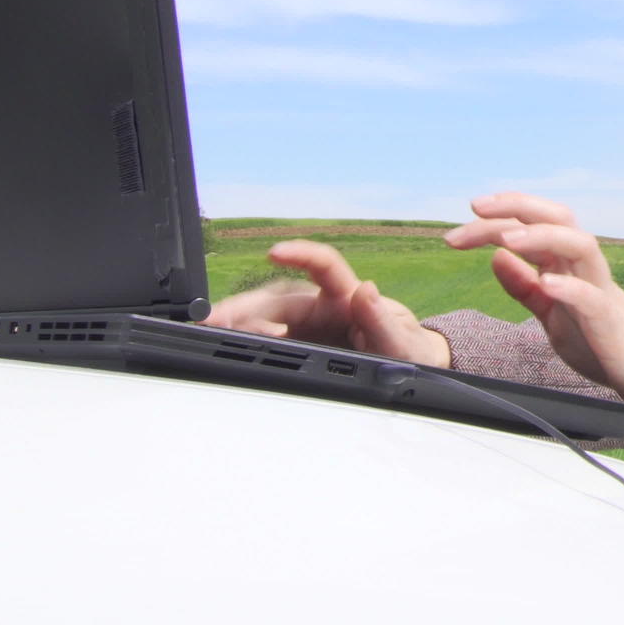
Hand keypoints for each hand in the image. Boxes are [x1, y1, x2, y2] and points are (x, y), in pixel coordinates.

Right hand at [201, 240, 451, 367]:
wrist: (410, 372)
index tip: (275, 252)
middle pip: (281, 298)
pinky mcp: (300, 347)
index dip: (299, 254)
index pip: (324, 265)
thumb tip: (367, 289)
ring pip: (267, 317)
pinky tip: (229, 347)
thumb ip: (383, 320)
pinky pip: (268, 340)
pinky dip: (246, 342)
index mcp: (350, 298)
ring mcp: (309, 328)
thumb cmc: (410, 350)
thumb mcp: (403, 342)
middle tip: (219, 317)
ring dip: (238, 320)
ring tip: (213, 330)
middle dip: (247, 305)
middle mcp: (325, 308)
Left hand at [446, 193, 623, 419]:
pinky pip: (592, 297)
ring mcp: (600, 290)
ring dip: (543, 236)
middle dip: (518, 207)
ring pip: (580, 245)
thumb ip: (523, 287)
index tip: (460, 227)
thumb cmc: (600, 339)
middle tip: (477, 207)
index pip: (533, 226)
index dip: (498, 218)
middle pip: (558, 219)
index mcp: (566, 265)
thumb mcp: (550, 313)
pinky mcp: (610, 320)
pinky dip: (569, 287)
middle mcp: (583, 268)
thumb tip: (495, 257)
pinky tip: (546, 283)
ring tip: (507, 238)